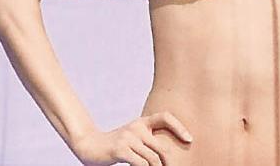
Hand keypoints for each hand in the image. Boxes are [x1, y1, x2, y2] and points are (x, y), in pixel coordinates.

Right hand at [72, 112, 192, 165]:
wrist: (90, 146)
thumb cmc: (116, 145)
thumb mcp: (133, 137)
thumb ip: (147, 140)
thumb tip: (166, 154)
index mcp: (142, 122)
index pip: (165, 117)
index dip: (179, 127)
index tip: (189, 140)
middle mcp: (137, 127)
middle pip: (162, 146)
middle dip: (170, 162)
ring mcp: (129, 137)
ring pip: (152, 158)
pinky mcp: (121, 149)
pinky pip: (141, 163)